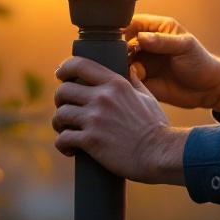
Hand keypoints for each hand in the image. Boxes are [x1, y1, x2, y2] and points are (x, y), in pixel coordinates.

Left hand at [52, 57, 186, 185]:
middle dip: (60, 100)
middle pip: (63, 90)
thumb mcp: (148, 98)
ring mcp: (95, 119)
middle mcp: (102, 98)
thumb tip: (129, 68)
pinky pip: (63, 138)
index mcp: (116, 84)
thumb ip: (134, 82)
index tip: (60, 75)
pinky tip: (69, 149)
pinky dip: (62, 144)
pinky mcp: (91, 141)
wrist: (160, 153)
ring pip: (60, 114)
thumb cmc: (156, 127)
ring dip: (59, 124)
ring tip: (65, 130)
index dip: (64, 68)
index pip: (79, 65)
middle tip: (66, 109)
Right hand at [123, 14, 219, 113]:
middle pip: (123, 43)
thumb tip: (141, 38)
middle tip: (131, 58)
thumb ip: (163, 41)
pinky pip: (128, 78)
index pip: (134, 23)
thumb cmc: (200, 62)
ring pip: (122, 61)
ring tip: (137, 71)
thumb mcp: (185, 46)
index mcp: (157, 29)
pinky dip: (127, 79)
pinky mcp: (143, 81)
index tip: (123, 38)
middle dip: (123, 50)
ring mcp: (143, 63)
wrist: (208, 89)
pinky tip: (136, 80)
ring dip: (124, 66)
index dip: (125, 29)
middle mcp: (147, 45)